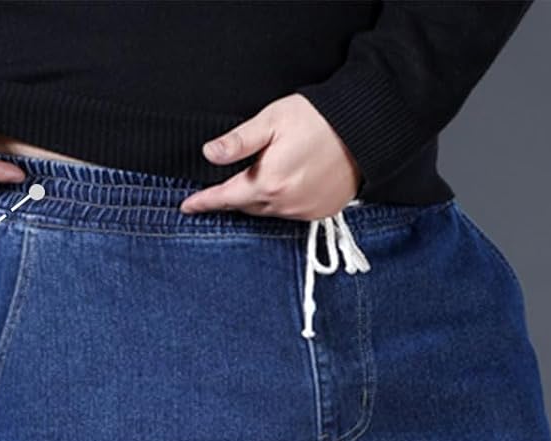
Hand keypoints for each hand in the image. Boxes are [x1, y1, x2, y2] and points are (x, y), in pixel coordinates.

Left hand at [180, 95, 359, 219]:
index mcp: (267, 182)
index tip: (187, 206)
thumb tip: (209, 154)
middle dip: (232, 198)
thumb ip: (239, 141)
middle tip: (219, 188)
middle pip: (247, 206)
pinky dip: (282, 202)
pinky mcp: (321, 212)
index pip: (225, 197)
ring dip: (258, 200)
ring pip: (268, 211)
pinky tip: (285, 185)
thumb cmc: (318, 119)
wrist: (364, 130)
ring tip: (257, 182)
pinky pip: (291, 213)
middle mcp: (284, 204)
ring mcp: (304, 211)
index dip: (204, 202)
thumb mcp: (271, 120)